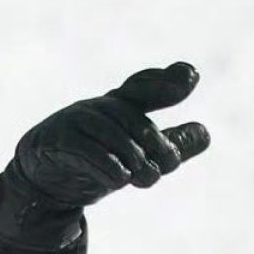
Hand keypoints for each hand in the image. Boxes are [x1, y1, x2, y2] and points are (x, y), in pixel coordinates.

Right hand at [0, 63, 210, 252]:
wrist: (47, 179)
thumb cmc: (97, 160)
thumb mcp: (138, 154)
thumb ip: (170, 146)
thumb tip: (206, 133)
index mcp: (120, 105)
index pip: (144, 88)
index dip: (165, 82)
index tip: (190, 75)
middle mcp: (100, 108)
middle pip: (137, 123)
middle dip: (158, 147)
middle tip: (168, 167)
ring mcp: (77, 122)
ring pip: (116, 139)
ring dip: (136, 163)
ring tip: (145, 179)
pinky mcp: (58, 141)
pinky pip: (88, 152)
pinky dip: (108, 168)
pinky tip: (119, 179)